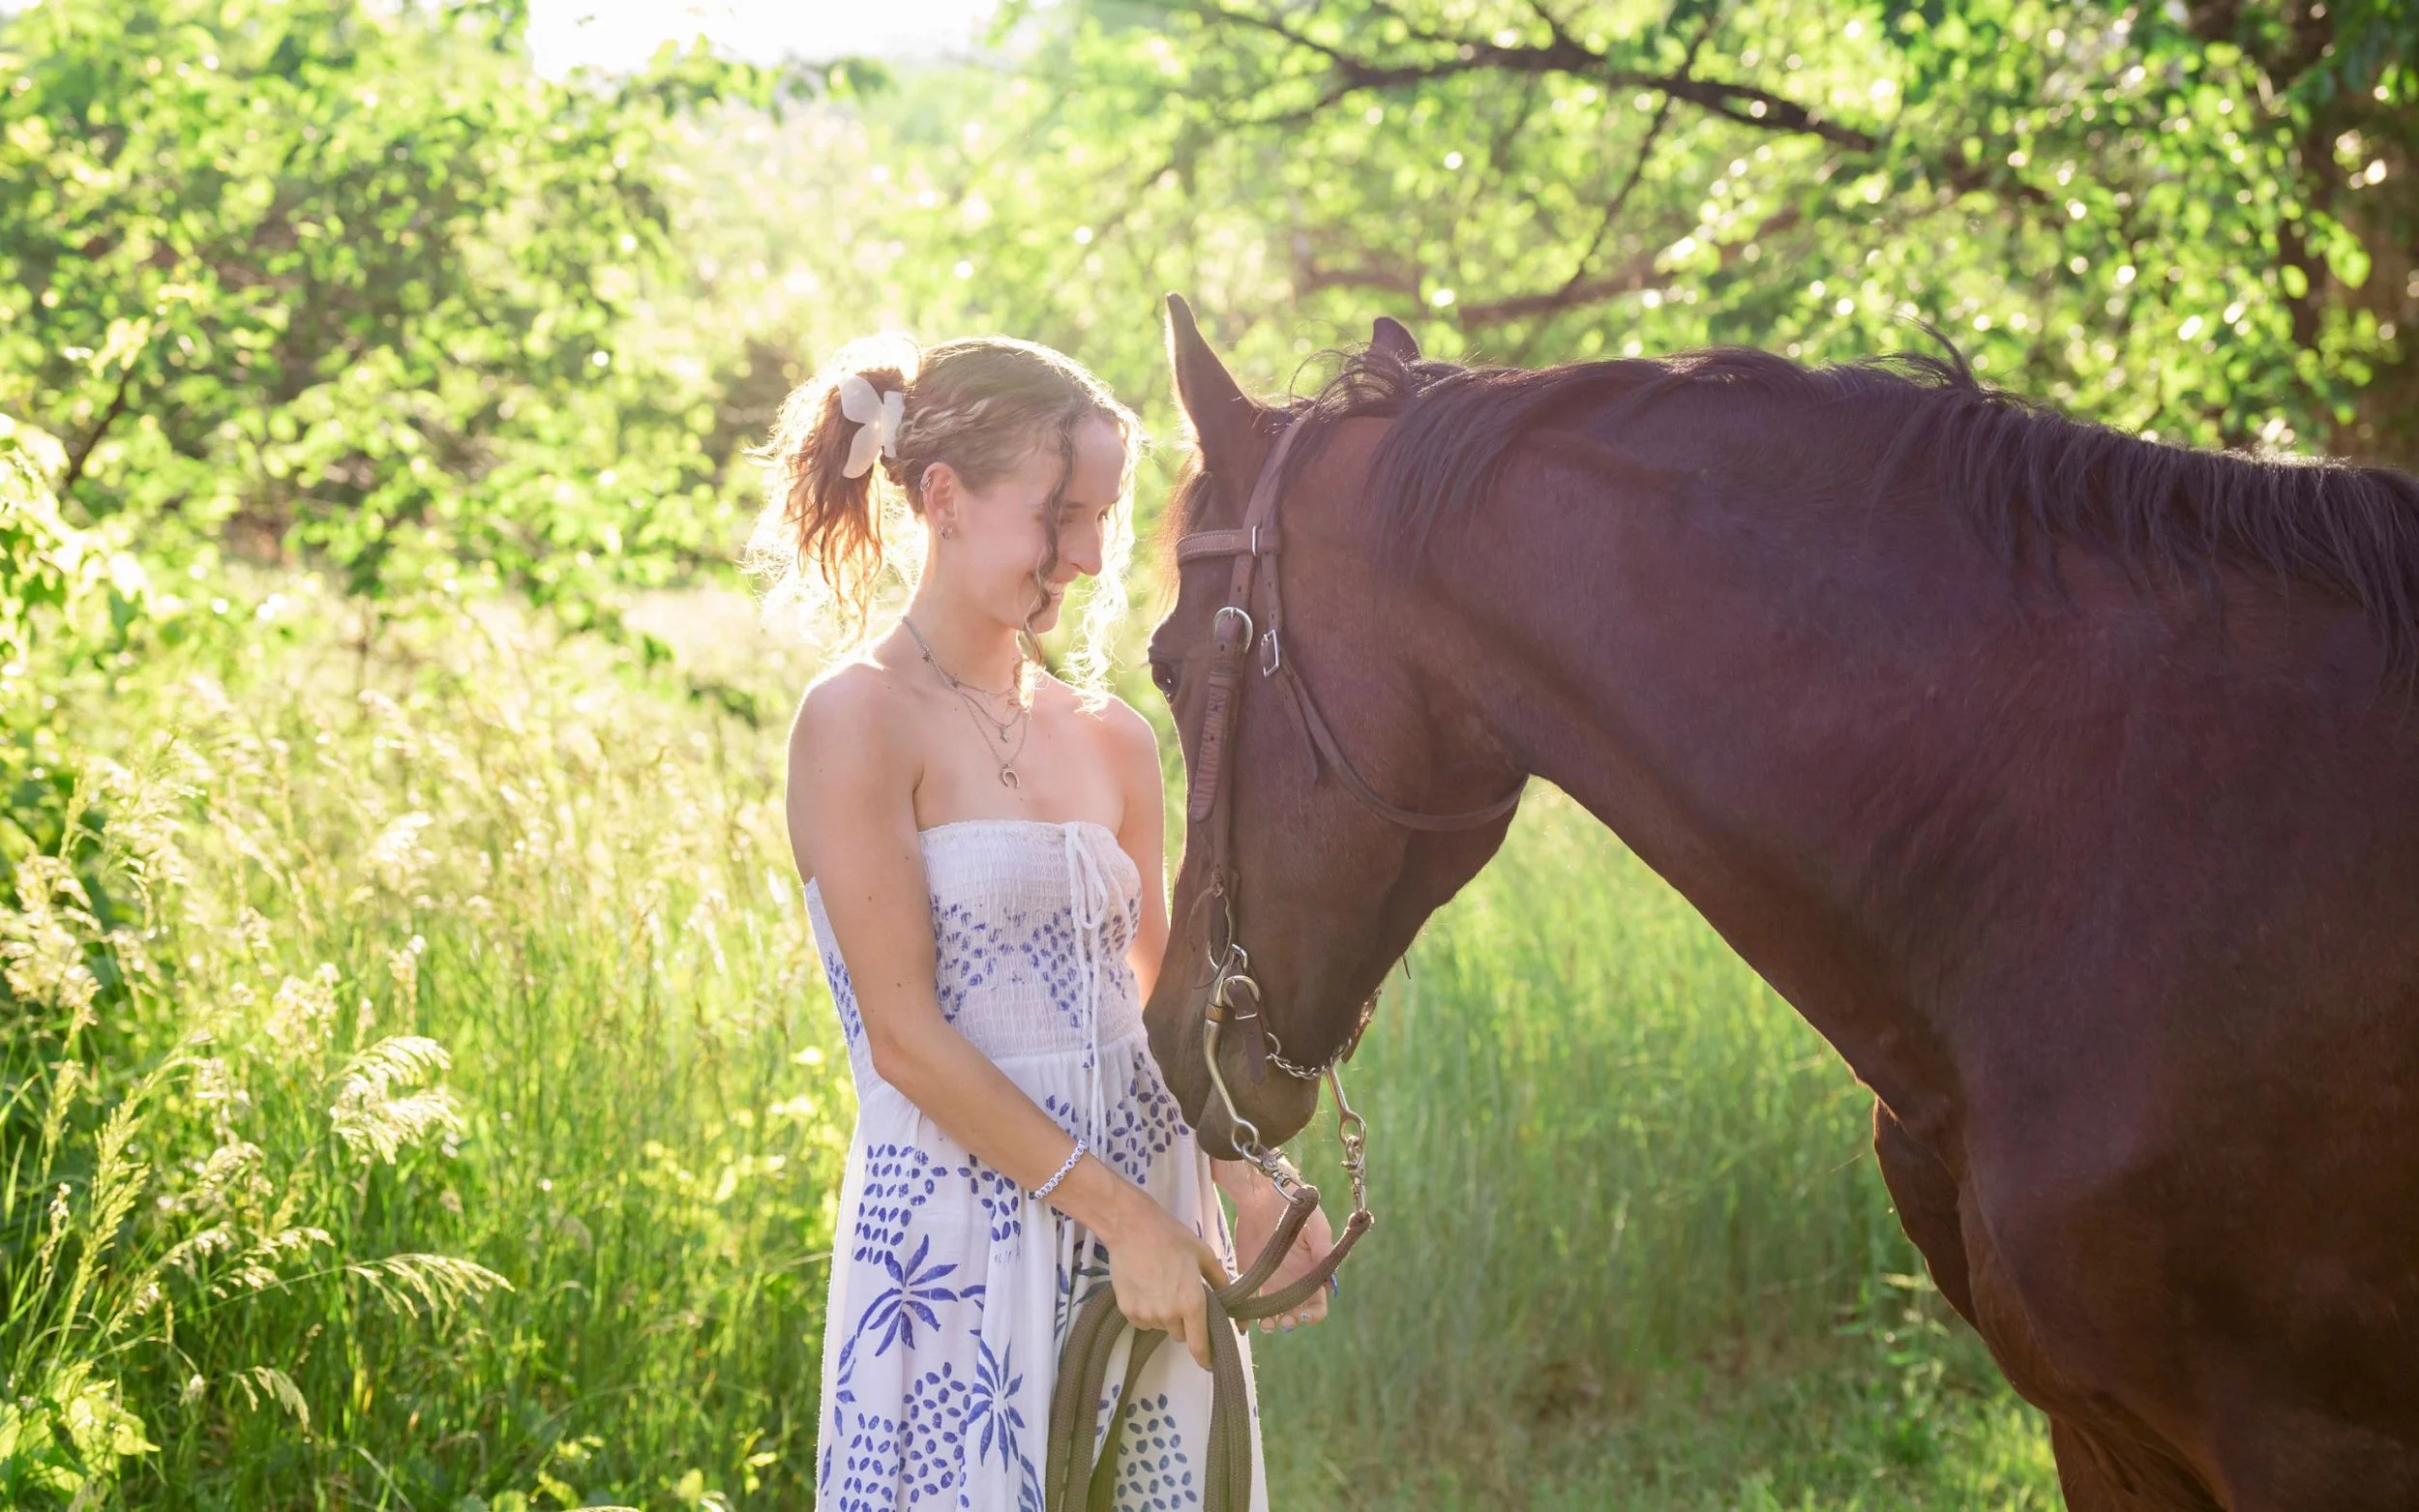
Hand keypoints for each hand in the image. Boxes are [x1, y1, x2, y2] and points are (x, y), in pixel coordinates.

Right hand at [1105, 1204, 1229, 1370]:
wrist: (1132, 1227)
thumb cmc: (1173, 1238)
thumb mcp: (1204, 1256)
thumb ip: (1222, 1284)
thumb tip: (1236, 1312)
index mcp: (1191, 1303)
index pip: (1199, 1345)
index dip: (1206, 1357)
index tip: (1209, 1363)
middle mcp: (1168, 1315)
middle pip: (1181, 1334)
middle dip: (1185, 1321)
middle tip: (1181, 1296)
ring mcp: (1146, 1315)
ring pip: (1162, 1327)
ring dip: (1165, 1316)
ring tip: (1161, 1286)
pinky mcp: (1127, 1311)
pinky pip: (1143, 1322)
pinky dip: (1147, 1312)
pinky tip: (1146, 1288)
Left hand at [1229, 1189, 1337, 1333]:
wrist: (1263, 1193)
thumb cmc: (1296, 1206)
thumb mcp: (1314, 1225)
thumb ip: (1322, 1250)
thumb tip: (1331, 1283)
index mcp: (1312, 1272)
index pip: (1318, 1305)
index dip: (1313, 1315)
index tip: (1303, 1314)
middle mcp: (1293, 1281)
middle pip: (1295, 1313)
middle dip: (1290, 1322)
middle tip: (1283, 1321)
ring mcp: (1270, 1281)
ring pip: (1272, 1313)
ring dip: (1270, 1323)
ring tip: (1265, 1324)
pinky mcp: (1249, 1276)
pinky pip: (1248, 1301)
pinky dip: (1246, 1315)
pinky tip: (1244, 1320)